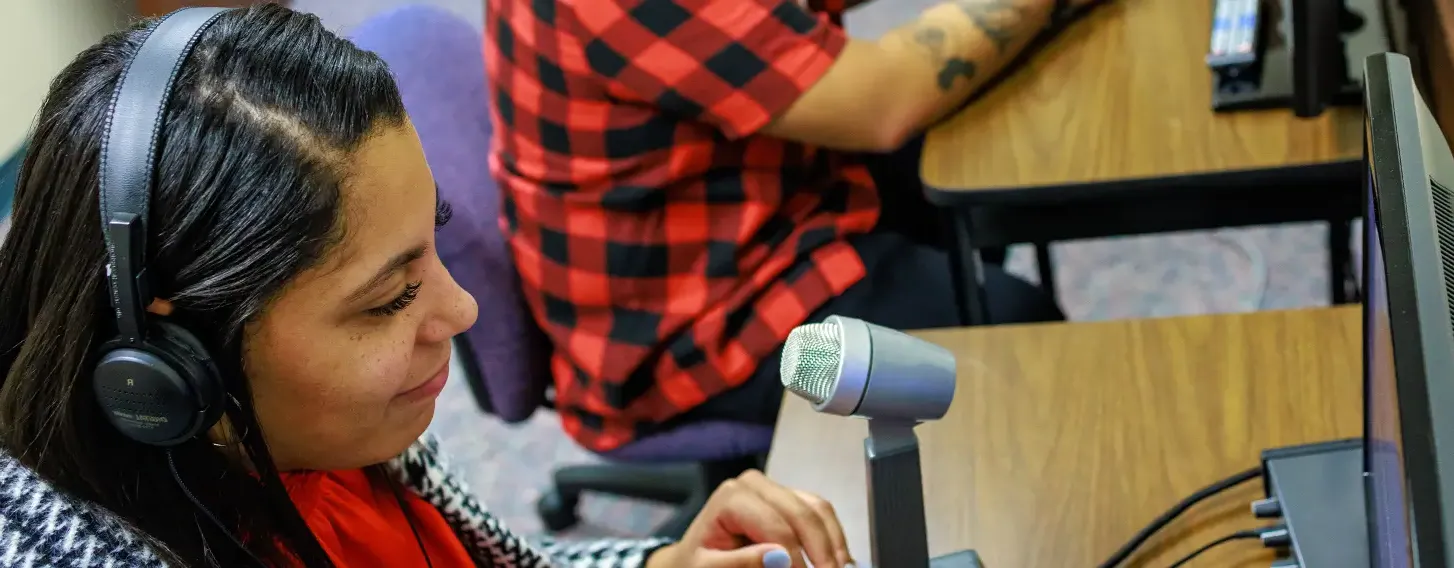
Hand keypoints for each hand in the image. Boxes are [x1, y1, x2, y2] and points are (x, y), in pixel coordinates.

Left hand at [644, 470, 854, 567]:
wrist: (695, 556)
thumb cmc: (698, 562)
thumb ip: (738, 563)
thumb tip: (778, 556)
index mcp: (732, 496)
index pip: (775, 526)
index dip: (795, 558)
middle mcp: (755, 483)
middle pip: (802, 515)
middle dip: (821, 552)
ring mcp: (775, 488)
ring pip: (818, 510)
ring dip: (833, 544)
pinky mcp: (789, 498)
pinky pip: (820, 512)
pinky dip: (832, 537)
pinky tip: (839, 561)